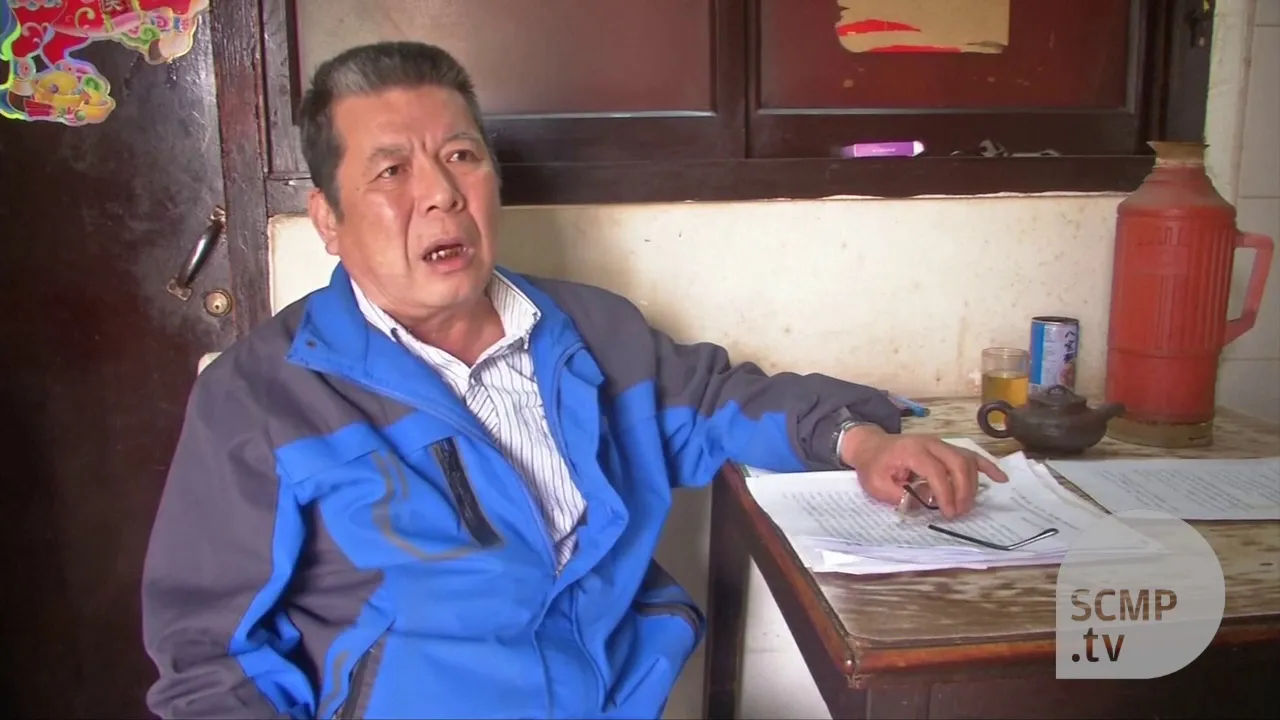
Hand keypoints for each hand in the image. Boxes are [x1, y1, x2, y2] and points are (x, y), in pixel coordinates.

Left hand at [839, 425, 1007, 517]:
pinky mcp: (947, 448)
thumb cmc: (873, 466)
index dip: (945, 493)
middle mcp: (931, 444)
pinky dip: (987, 467)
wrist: (871, 445)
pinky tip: (1001, 479)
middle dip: (963, 490)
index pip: (936, 471)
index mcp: (912, 450)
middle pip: (957, 463)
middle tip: (959, 513)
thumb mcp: (877, 484)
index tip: (947, 512)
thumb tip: (923, 505)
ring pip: (967, 460)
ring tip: (966, 507)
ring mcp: (941, 444)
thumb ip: (899, 495)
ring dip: (972, 485)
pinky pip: (971, 456)